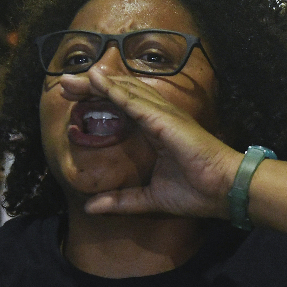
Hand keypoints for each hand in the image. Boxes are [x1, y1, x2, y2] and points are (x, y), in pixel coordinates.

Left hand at [58, 68, 241, 218]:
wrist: (223, 191)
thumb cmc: (195, 192)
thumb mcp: (148, 199)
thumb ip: (120, 201)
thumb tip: (90, 208)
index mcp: (154, 131)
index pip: (120, 108)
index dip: (97, 99)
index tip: (73, 98)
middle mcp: (157, 117)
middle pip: (118, 94)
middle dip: (90, 87)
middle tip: (64, 83)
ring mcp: (162, 116)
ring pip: (124, 92)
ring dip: (97, 83)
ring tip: (71, 78)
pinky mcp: (165, 121)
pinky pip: (135, 103)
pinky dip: (115, 91)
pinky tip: (97, 81)